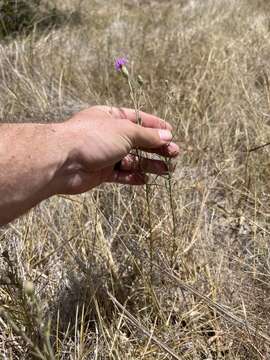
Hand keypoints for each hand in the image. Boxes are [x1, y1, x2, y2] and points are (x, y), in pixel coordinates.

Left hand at [57, 106, 179, 194]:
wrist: (63, 161)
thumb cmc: (94, 138)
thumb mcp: (125, 131)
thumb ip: (147, 135)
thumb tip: (167, 135)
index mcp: (112, 117)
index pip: (139, 119)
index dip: (156, 126)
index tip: (171, 133)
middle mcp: (109, 134)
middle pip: (138, 141)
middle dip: (156, 148)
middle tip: (174, 154)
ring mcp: (104, 154)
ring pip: (131, 159)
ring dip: (149, 164)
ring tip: (167, 170)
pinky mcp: (100, 172)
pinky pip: (121, 175)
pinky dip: (133, 177)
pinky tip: (145, 180)